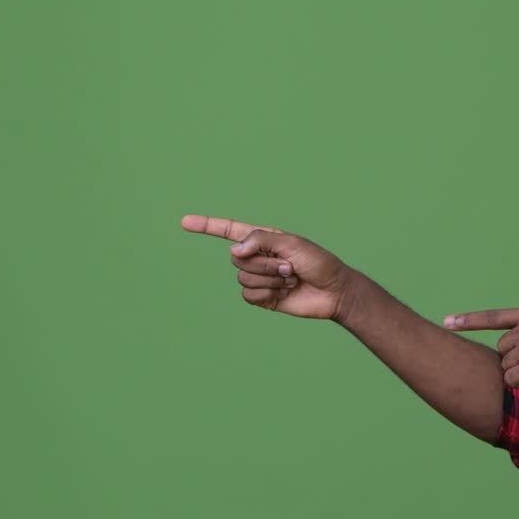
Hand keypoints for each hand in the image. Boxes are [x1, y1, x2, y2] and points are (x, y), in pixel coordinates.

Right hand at [180, 214, 362, 321]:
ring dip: (270, 279)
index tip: (184, 222)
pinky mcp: (262, 297)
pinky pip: (248, 295)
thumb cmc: (318, 262)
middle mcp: (257, 257)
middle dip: (265, 264)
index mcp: (263, 238)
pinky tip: (284, 293)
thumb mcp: (292, 244)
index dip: (207, 226)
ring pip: (243, 278)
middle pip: (238, 260)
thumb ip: (261, 240)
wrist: (333, 291)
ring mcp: (259, 277)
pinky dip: (267, 294)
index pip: (229, 230)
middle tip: (290, 266)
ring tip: (291, 278)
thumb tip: (233, 250)